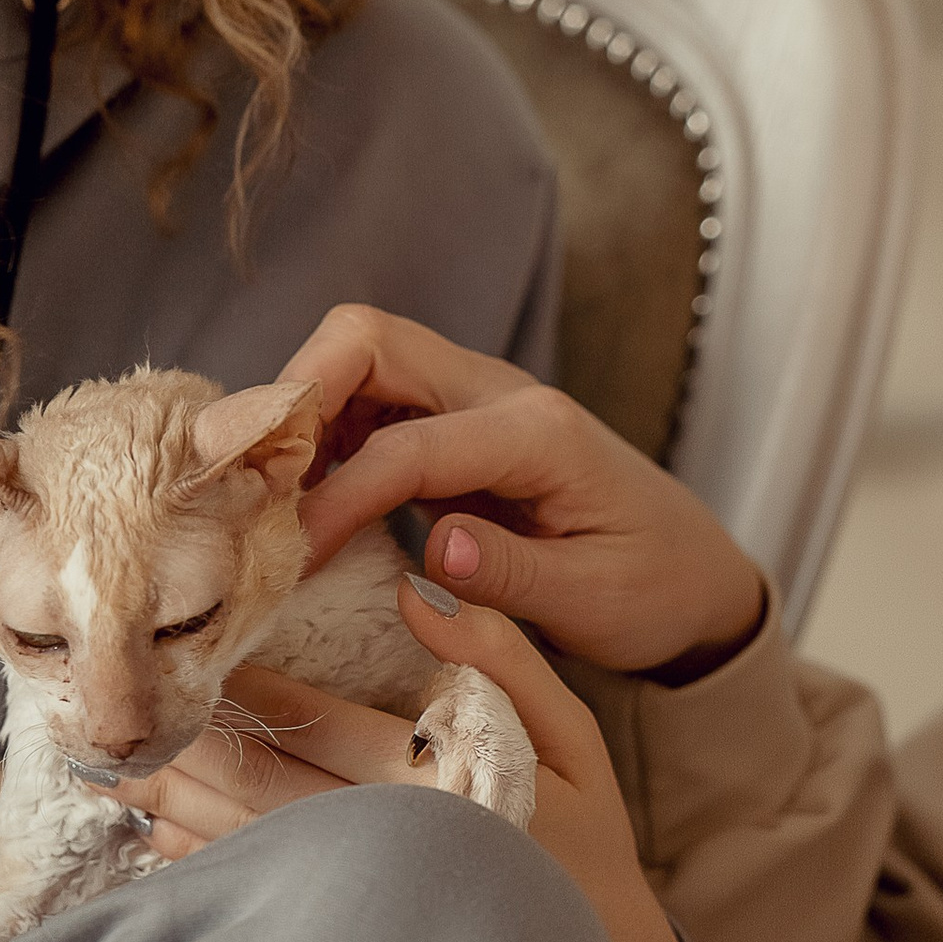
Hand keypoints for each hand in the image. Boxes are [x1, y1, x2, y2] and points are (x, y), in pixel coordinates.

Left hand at [144, 587, 686, 941]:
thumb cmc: (588, 840)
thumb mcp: (572, 734)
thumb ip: (500, 654)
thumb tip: (419, 585)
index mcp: (438, 779)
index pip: (319, 722)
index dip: (250, 688)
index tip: (197, 657)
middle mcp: (384, 840)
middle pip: (260, 784)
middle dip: (186, 747)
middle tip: (116, 718)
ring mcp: (359, 899)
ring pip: (246, 841)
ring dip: (176, 804)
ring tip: (117, 770)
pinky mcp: (345, 941)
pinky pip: (261, 895)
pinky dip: (204, 864)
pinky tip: (159, 836)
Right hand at [279, 305, 765, 679]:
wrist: (696, 574)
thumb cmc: (652, 587)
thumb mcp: (594, 601)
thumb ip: (510, 576)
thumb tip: (429, 551)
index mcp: (538, 434)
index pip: (408, 443)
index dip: (334, 495)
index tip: (285, 556)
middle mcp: (500, 394)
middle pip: (367, 340)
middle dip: (294, 396)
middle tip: (246, 485)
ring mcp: (473, 399)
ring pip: (357, 358)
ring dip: (298, 413)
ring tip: (259, 495)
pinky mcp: (452, 424)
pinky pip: (367, 400)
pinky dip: (318, 434)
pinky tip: (298, 497)